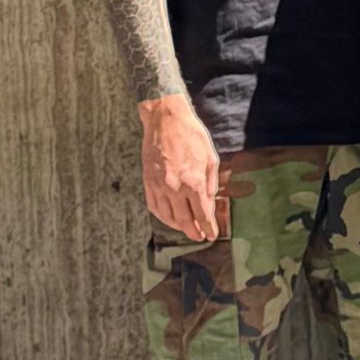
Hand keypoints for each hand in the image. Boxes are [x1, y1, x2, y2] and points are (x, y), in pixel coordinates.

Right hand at [140, 95, 223, 242]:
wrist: (165, 121)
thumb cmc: (191, 136)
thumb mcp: (211, 157)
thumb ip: (211, 183)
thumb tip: (209, 203)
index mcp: (194, 182)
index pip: (202, 214)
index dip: (207, 227)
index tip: (211, 235)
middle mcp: (175, 188)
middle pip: (184, 220)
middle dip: (193, 232)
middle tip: (199, 237)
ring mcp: (159, 186)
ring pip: (167, 217)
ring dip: (178, 227)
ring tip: (186, 229)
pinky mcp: (148, 182)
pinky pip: (154, 207)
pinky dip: (162, 216)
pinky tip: (169, 218)